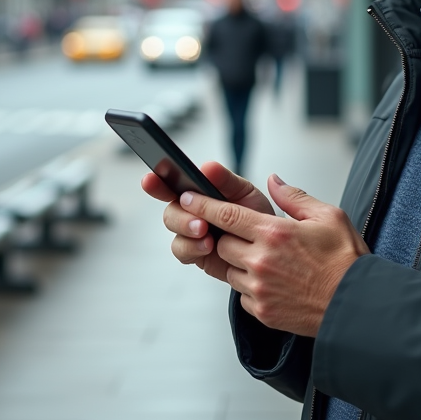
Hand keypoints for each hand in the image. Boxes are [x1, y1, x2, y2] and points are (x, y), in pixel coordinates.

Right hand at [142, 161, 272, 281]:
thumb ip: (226, 180)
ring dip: (187, 231)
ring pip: (174, 231)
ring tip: (206, 234)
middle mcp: (191, 211)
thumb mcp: (245, 193)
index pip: (173, 183)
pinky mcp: (195, 252)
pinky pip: (182, 251)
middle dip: (180, 215)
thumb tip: (207, 167)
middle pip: (170, 210)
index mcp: (200, 192)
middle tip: (199, 222)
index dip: (157, 181)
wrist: (270, 249)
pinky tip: (208, 247)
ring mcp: (191, 232)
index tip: (150, 179)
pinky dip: (192, 248)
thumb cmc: (257, 216)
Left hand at [178, 173, 368, 336]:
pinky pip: (241, 293)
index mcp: (274, 233)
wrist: (357, 306)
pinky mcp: (262, 311)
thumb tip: (274, 181)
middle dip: (225, 237)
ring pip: (227, 270)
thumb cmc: (347, 260)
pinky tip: (272, 280)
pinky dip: (249, 284)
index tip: (187, 198)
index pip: (225, 215)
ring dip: (237, 261)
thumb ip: (294, 197)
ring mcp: (259, 289)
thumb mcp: (329, 216)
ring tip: (264, 258)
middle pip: (220, 244)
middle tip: (242, 234)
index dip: (202, 205)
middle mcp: (261, 262)